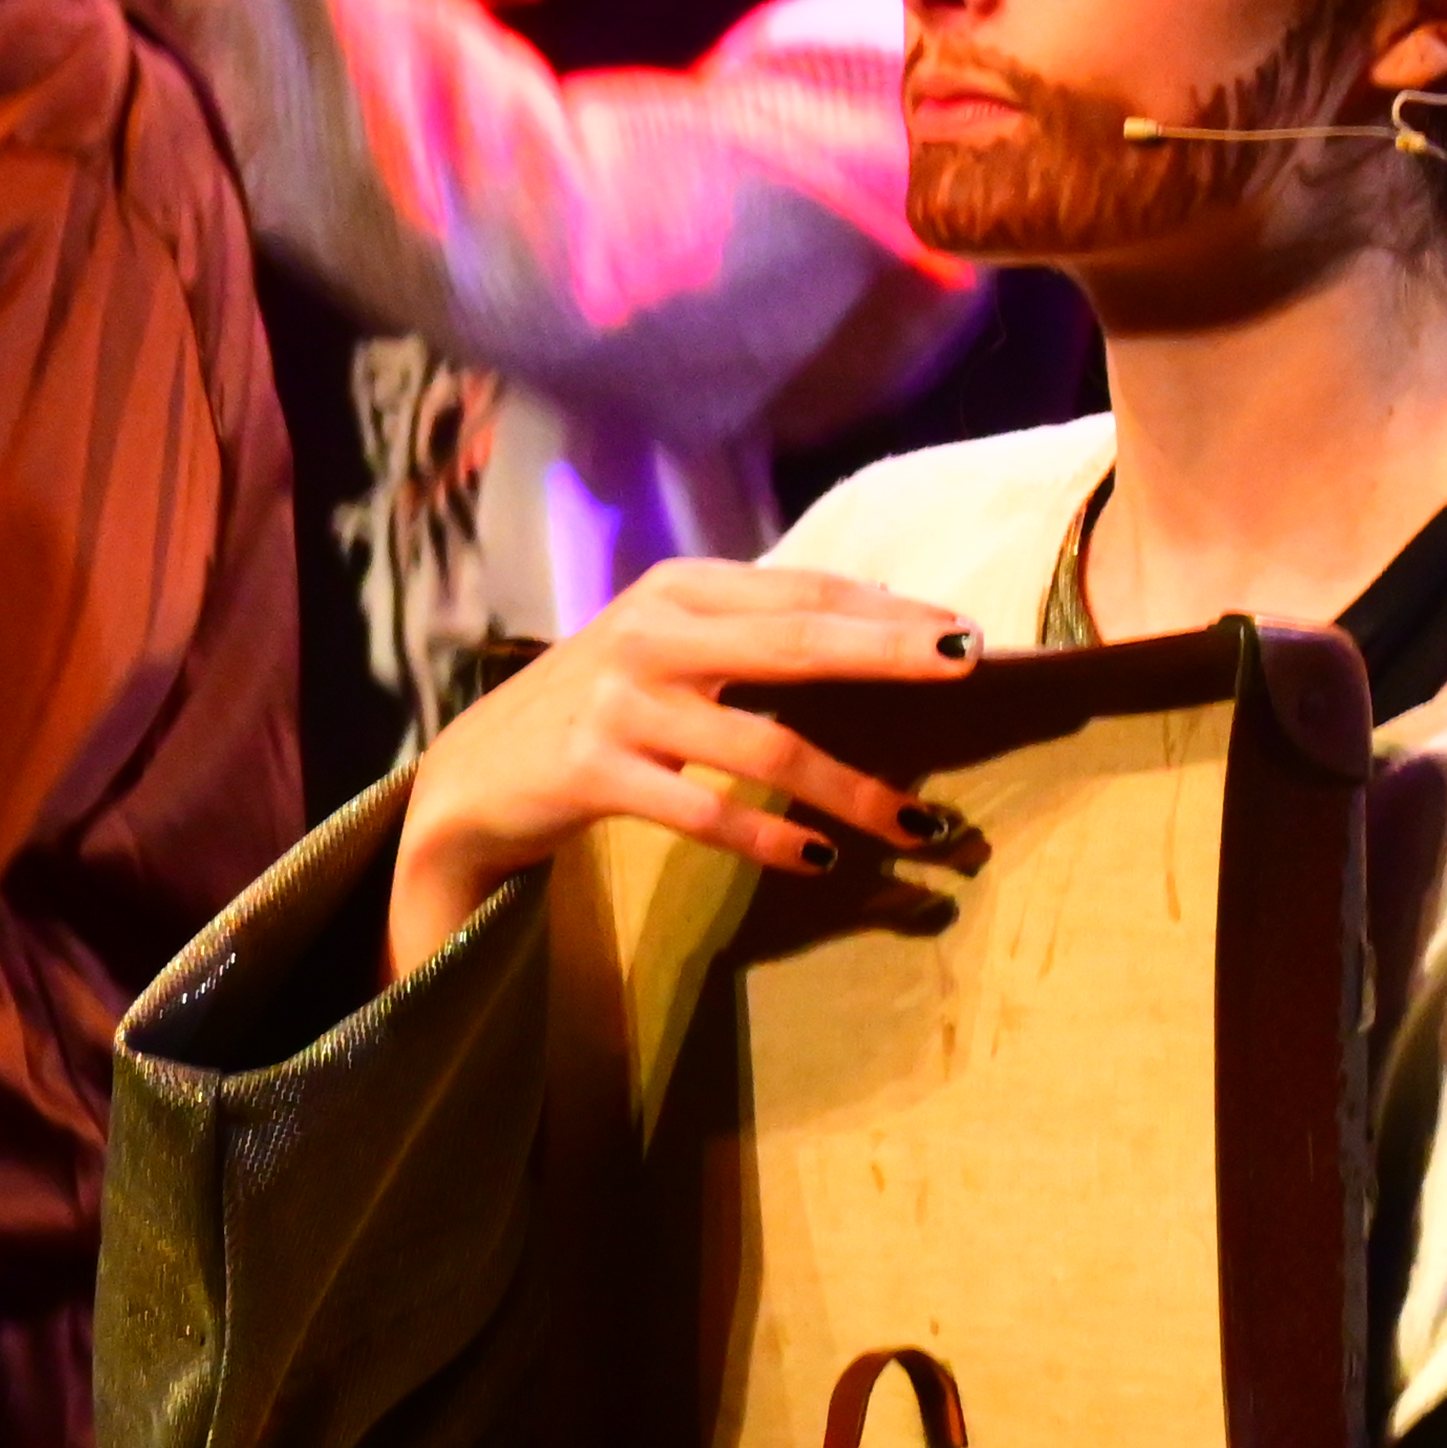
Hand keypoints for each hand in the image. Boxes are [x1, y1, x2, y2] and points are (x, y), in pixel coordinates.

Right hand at [387, 559, 983, 978]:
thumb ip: (750, 627)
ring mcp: (620, 702)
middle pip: (798, 642)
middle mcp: (651, 631)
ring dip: (852, 789)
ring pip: (765, 742)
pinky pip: (705, 810)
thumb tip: (879, 610)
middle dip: (892, 655)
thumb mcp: (666, 646)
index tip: (968, 633)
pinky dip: (770, 836)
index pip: (805, 591)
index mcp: (678, 589)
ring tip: (919, 824)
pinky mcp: (593, 770)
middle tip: (972, 669)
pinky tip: (820, 858)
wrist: (474, 775)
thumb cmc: (595, 708)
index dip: (891, 610)